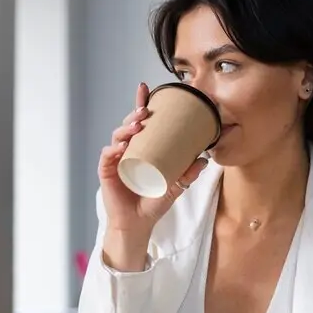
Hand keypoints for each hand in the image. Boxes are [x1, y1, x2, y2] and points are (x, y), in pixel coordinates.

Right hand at [98, 83, 208, 266]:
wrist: (139, 223)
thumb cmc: (153, 202)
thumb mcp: (176, 186)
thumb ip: (188, 173)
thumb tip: (205, 159)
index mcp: (141, 148)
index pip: (140, 122)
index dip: (141, 104)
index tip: (146, 89)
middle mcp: (127, 150)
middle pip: (128, 125)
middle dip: (135, 113)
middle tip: (146, 109)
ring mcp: (116, 160)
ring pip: (117, 137)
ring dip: (126, 128)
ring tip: (138, 124)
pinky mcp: (107, 172)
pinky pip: (107, 157)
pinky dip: (113, 150)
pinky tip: (121, 147)